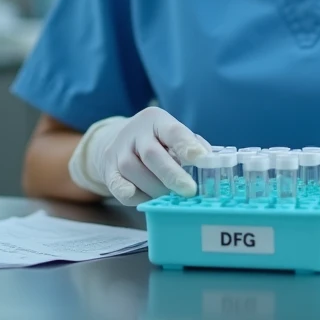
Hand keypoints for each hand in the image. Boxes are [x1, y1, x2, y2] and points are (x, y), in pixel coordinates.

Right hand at [69, 107, 209, 205]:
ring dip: (156, 188)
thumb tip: (211, 162)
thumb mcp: (172, 134)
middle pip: (152, 154)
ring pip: (135, 172)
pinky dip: (136, 197)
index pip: (173, 131)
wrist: (117, 141)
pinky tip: (148, 199)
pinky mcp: (108, 171)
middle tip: (190, 191)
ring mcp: (118, 152)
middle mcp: (135, 133)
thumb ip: (192, 145)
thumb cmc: (156, 141)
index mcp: (156, 120)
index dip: (187, 145)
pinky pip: (120, 188)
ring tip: (170, 196)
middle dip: (172, 175)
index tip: (202, 159)